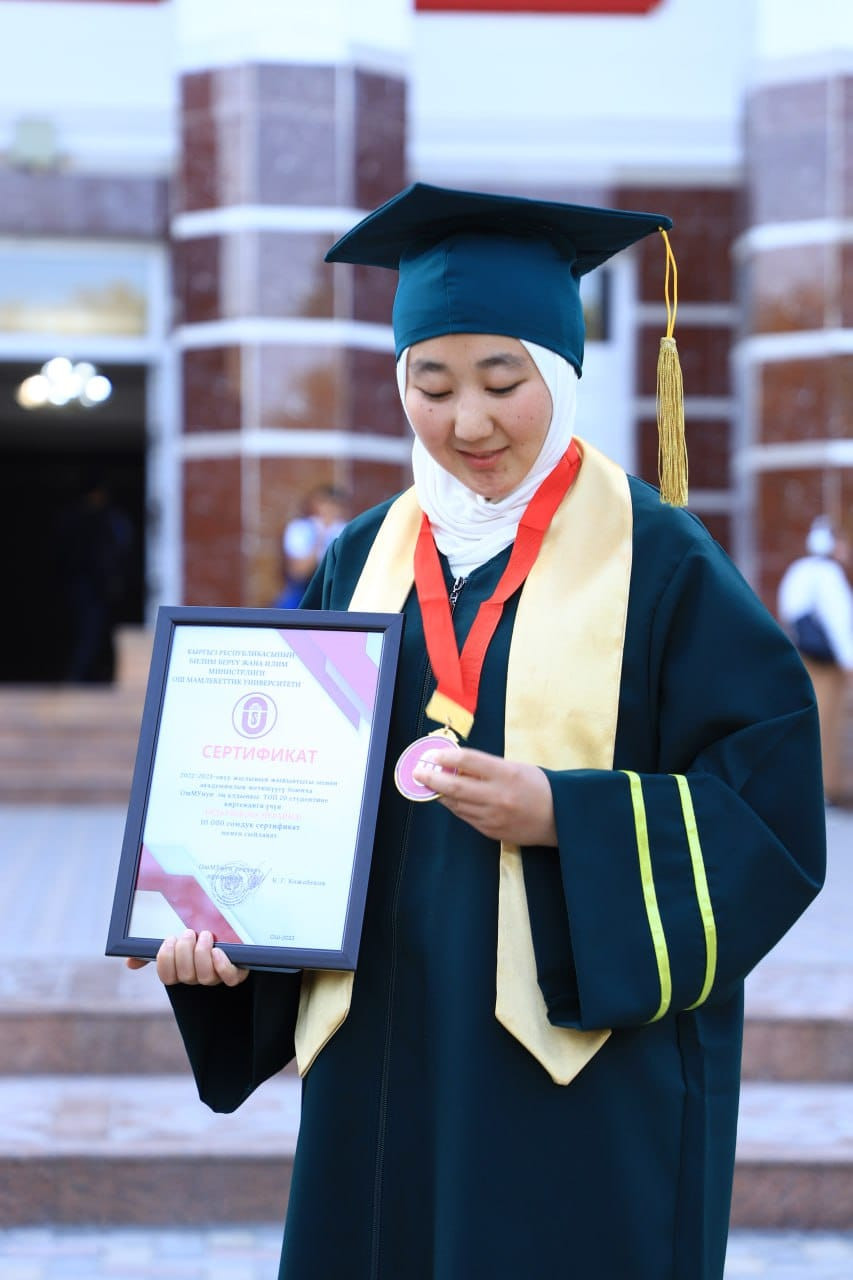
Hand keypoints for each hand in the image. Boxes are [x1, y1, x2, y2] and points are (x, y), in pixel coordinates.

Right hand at [125, 928, 248, 987]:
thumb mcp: (175, 941)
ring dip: (202, 954)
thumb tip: (129, 962)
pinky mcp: (235, 974)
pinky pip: (228, 977)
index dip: (165, 960)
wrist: (231, 941)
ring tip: (205, 935)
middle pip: (185, 975)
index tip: (169, 940)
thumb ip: (152, 951)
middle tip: (188, 933)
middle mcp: (196, 977)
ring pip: (205, 976)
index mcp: (181, 970)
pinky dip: (221, 964)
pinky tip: (218, 951)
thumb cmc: (198, 940)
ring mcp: (216, 977)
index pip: (166, 976)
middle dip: (185, 951)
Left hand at [413, 746, 557, 846]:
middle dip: (431, 778)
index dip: (446, 756)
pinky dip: (455, 806)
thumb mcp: (516, 768)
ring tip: (431, 784)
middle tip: (418, 772)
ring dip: (441, 793)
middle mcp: (497, 796)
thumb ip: (487, 766)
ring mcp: (493, 816)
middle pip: (454, 785)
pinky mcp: (491, 831)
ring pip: (456, 803)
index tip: (434, 755)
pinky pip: (465, 817)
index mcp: (506, 774)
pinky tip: (451, 799)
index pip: (468, 760)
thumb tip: (456, 763)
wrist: (560, 819)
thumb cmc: (539, 788)